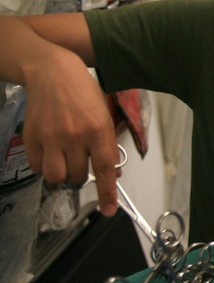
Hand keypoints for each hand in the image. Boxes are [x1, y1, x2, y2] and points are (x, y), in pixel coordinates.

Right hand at [23, 48, 118, 216]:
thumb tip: (112, 173)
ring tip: (66, 163)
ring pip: (56, 177)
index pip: (105, 169)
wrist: (52, 72)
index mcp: (98, 129)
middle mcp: (75, 136)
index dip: (107, 193)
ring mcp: (51, 137)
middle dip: (82, 177)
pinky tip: (51, 155)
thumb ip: (107, 145)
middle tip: (81, 164)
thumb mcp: (104, 116)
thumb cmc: (83, 92)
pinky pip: (37, 168)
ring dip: (63, 177)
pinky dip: (45, 168)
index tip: (109, 210)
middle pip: (78, 176)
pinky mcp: (32, 137)